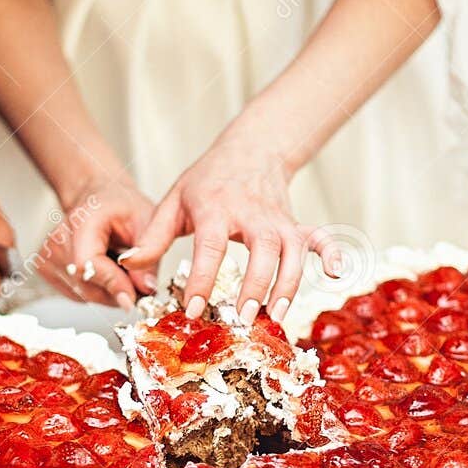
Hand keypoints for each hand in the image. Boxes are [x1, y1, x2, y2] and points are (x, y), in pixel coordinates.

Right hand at [39, 173, 153, 307]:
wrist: (98, 199)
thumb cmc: (121, 207)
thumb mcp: (147, 222)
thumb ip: (149, 255)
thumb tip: (146, 288)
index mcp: (81, 221)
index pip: (88, 264)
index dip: (112, 284)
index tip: (133, 297)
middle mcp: (57, 239)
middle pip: (86, 285)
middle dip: (117, 290)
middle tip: (137, 279)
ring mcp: (47, 256)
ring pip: (84, 295)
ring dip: (109, 291)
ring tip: (118, 265)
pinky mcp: (45, 270)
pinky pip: (77, 295)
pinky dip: (97, 290)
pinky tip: (103, 269)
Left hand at [127, 132, 323, 323]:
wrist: (249, 150)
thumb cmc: (208, 181)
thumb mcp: (174, 201)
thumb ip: (153, 236)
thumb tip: (129, 264)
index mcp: (217, 208)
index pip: (211, 247)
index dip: (203, 280)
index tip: (195, 309)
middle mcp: (253, 214)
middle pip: (262, 251)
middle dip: (255, 286)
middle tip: (243, 318)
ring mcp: (280, 220)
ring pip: (292, 252)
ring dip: (288, 285)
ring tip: (276, 316)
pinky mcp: (297, 224)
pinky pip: (320, 238)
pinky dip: (332, 253)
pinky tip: (338, 274)